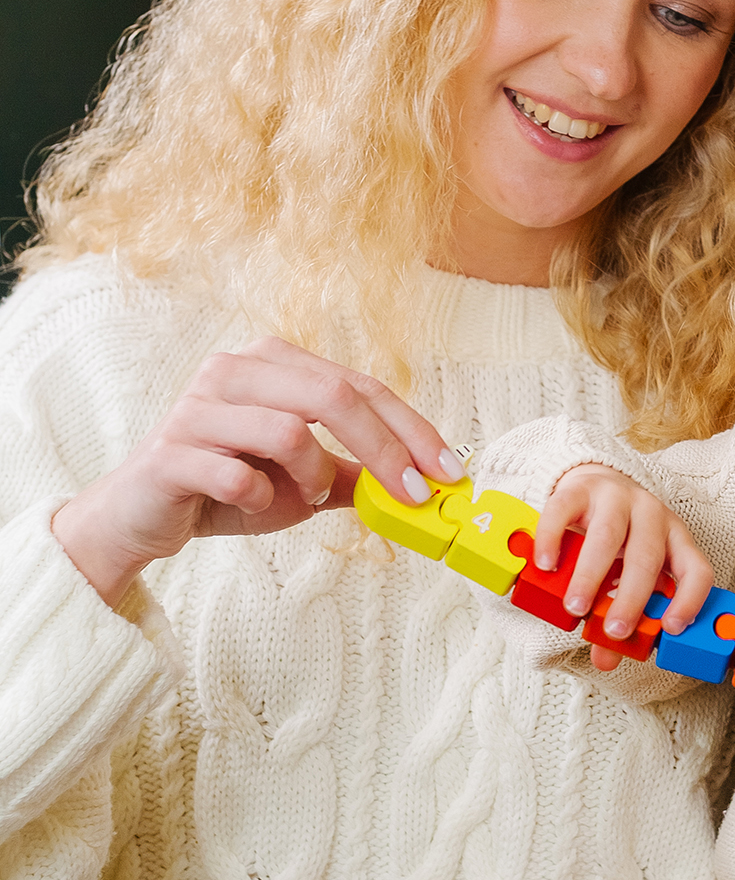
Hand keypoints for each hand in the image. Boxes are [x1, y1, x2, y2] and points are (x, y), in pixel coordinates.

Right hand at [51, 337, 463, 608]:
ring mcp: (199, 406)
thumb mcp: (307, 479)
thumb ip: (358, 473)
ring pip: (290, 430)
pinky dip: (261, 498)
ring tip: (305, 497)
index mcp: (275, 362)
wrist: (141, 517)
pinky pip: (237, 474)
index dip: (412, 428)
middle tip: (414, 495)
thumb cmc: (229, 488)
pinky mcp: (170, 452)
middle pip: (335, 395)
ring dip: (314, 477)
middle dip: (387, 449)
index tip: (448, 470)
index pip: (361, 385)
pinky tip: (254, 504)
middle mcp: (236, 370)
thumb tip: (424, 482)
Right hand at [534, 464, 713, 670]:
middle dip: (631, 599)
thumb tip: (606, 658)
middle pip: (646, 557)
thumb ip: (619, 615)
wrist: (594, 485)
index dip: (690, 599)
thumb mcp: (628, 574)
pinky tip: (546, 565)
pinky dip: (553, 539)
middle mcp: (651, 514)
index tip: (671, 628)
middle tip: (614, 630)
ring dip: (591, 577)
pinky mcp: (580, 489)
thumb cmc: (618, 540)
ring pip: (607, 535)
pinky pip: (564, 511)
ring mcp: (616, 497)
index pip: (696, 568)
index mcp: (674, 538)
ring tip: (575, 608)